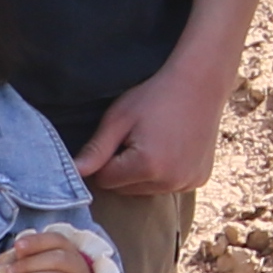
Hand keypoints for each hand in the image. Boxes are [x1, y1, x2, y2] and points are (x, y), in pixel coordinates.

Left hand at [0, 228, 108, 272]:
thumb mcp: (35, 266)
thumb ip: (22, 258)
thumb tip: (5, 260)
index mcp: (71, 252)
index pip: (57, 241)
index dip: (36, 241)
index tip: (17, 246)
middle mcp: (79, 269)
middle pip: (57, 260)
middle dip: (28, 264)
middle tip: (8, 272)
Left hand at [70, 49, 230, 194]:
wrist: (201, 83)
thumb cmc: (155, 96)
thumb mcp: (119, 118)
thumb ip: (96, 150)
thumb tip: (72, 172)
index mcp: (147, 166)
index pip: (105, 181)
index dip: (105, 160)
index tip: (118, 138)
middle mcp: (170, 181)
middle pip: (126, 189)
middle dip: (124, 169)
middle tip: (137, 137)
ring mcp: (188, 182)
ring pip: (147, 190)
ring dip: (144, 174)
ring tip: (155, 142)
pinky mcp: (199, 180)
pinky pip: (170, 186)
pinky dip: (166, 174)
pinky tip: (172, 149)